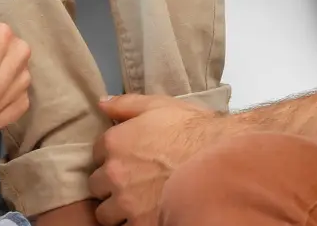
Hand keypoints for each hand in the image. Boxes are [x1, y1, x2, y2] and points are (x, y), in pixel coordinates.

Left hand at [90, 95, 226, 224]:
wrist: (220, 160)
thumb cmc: (193, 130)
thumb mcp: (159, 106)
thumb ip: (126, 105)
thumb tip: (101, 104)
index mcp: (115, 142)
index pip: (95, 155)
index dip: (111, 157)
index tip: (126, 160)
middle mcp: (114, 174)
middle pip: (97, 186)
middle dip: (111, 185)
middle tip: (132, 183)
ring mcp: (126, 202)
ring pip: (106, 213)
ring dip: (117, 209)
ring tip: (139, 202)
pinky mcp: (141, 224)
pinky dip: (134, 223)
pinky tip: (149, 214)